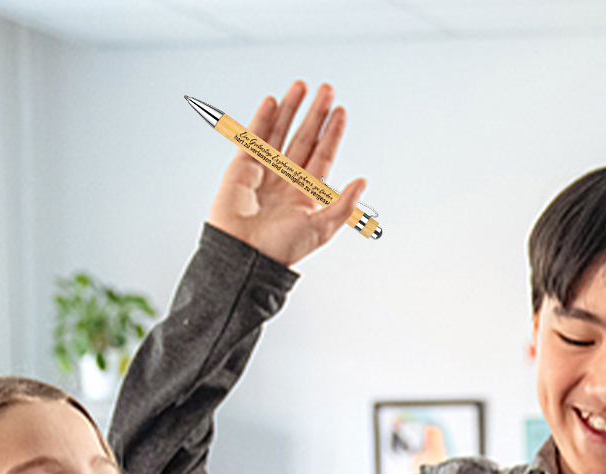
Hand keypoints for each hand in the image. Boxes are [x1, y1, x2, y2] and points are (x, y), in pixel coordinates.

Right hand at [206, 80, 367, 266]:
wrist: (246, 256)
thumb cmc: (282, 249)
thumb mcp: (321, 228)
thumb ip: (343, 205)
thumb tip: (363, 181)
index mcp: (306, 194)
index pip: (322, 155)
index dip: (332, 133)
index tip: (341, 111)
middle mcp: (287, 179)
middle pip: (304, 138)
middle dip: (315, 114)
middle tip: (327, 88)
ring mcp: (264, 170)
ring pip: (280, 132)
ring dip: (291, 109)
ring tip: (302, 85)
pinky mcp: (242, 166)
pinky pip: (254, 137)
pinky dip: (263, 118)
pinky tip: (273, 101)